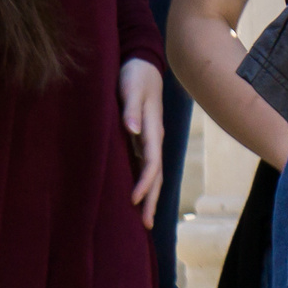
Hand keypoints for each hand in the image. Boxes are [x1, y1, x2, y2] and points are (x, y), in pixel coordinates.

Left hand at [121, 59, 164, 224]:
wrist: (142, 62)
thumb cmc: (135, 74)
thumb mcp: (132, 86)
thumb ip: (132, 108)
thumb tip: (133, 130)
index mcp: (152, 129)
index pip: (152, 162)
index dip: (144, 183)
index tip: (134, 200)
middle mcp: (153, 138)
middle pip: (156, 175)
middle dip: (152, 199)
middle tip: (146, 225)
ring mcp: (148, 139)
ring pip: (152, 173)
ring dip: (149, 195)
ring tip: (144, 219)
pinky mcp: (141, 138)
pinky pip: (144, 166)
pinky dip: (143, 183)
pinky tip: (136, 194)